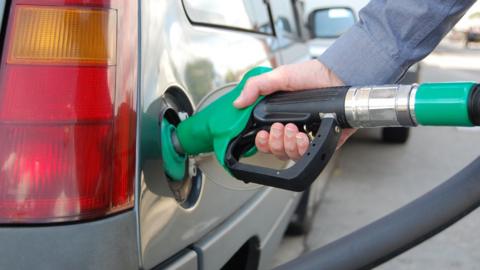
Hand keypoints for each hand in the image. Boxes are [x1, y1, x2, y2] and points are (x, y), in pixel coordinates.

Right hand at [233, 60, 355, 159]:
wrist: (338, 76)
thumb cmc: (312, 75)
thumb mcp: (279, 77)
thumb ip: (256, 87)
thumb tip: (238, 103)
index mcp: (280, 117)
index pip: (265, 139)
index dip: (261, 142)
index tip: (262, 134)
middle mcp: (293, 129)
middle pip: (277, 151)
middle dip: (275, 143)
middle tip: (279, 127)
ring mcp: (309, 136)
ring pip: (291, 155)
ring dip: (288, 145)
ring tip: (293, 130)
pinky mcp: (324, 140)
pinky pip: (311, 155)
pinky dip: (304, 149)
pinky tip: (304, 136)